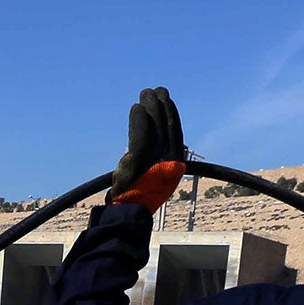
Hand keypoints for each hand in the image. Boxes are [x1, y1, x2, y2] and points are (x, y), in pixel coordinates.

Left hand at [109, 87, 185, 209]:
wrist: (129, 212)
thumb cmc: (136, 194)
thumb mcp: (149, 173)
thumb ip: (151, 155)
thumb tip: (150, 136)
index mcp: (175, 165)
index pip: (174, 132)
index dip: (170, 113)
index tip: (165, 99)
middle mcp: (169, 163)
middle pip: (165, 126)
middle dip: (160, 105)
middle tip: (152, 91)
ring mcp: (156, 163)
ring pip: (155, 127)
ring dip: (150, 108)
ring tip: (145, 94)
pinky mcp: (139, 164)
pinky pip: (140, 138)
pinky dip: (138, 122)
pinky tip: (136, 108)